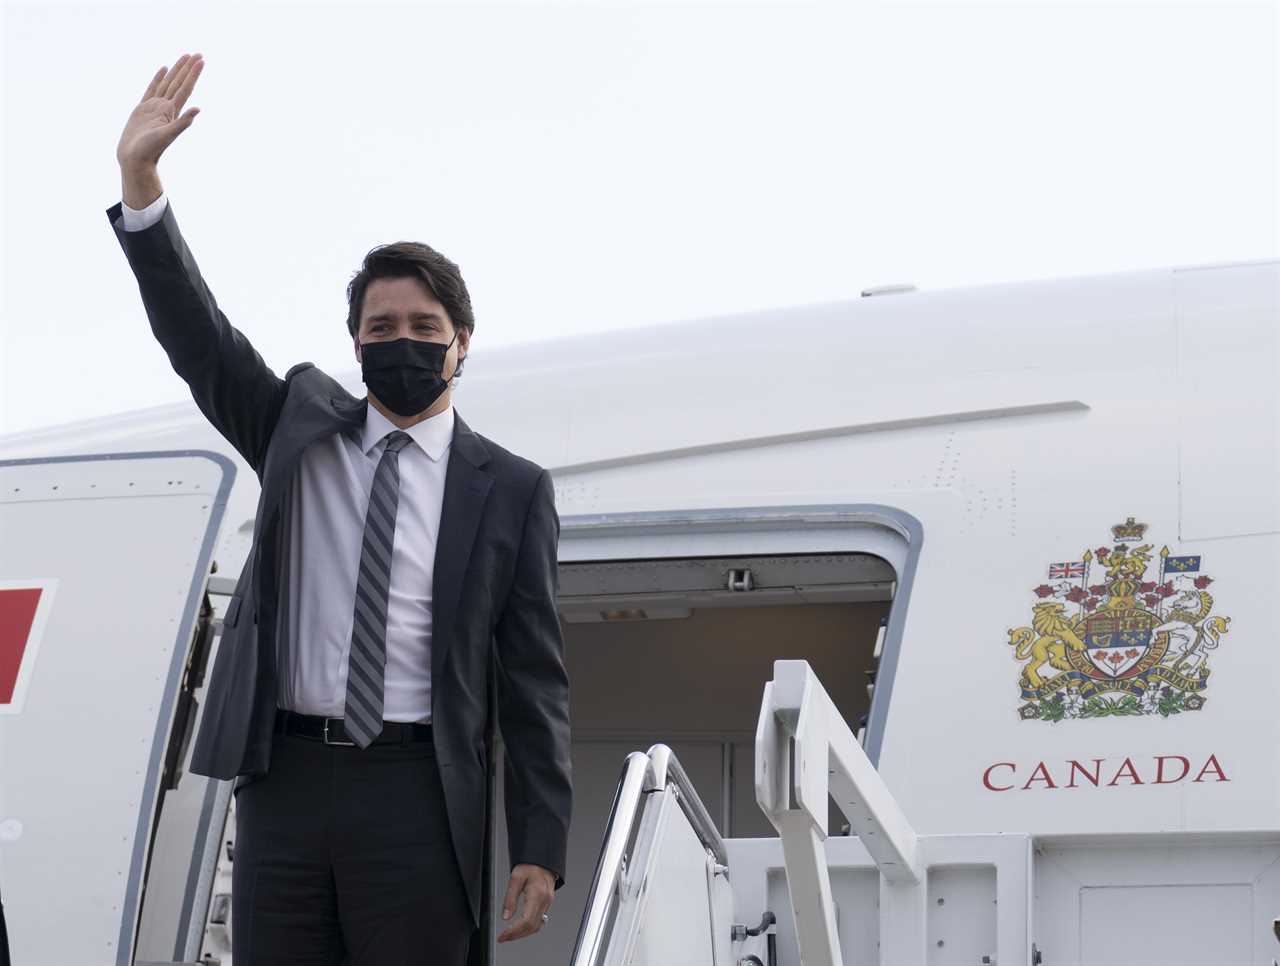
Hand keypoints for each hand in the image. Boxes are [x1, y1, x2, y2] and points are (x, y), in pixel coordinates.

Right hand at [116, 52, 203, 170]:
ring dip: (177, 71)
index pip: (185, 88)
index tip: (201, 60)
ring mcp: (154, 107)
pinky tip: (164, 69)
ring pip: (167, 83)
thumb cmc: (150, 150)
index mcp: (172, 111)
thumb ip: (183, 122)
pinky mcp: (143, 109)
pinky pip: (152, 89)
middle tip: (197, 54)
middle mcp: (165, 107)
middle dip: (188, 68)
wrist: (135, 159)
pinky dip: (158, 78)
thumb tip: (198, 109)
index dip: (193, 74)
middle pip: (179, 83)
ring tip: (185, 57)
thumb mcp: (168, 135)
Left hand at [496, 863, 554, 942]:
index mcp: (537, 893)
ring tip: (509, 935)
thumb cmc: (530, 866)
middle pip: (532, 927)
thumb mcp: (515, 877)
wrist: (542, 861)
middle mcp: (545, 900)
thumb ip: (510, 898)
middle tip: (503, 937)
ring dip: (522, 934)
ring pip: (537, 926)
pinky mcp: (547, 904)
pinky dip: (529, 928)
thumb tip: (506, 916)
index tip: (503, 935)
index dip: (514, 931)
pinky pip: (539, 921)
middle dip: (516, 935)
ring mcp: (548, 903)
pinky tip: (520, 929)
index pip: (526, 920)